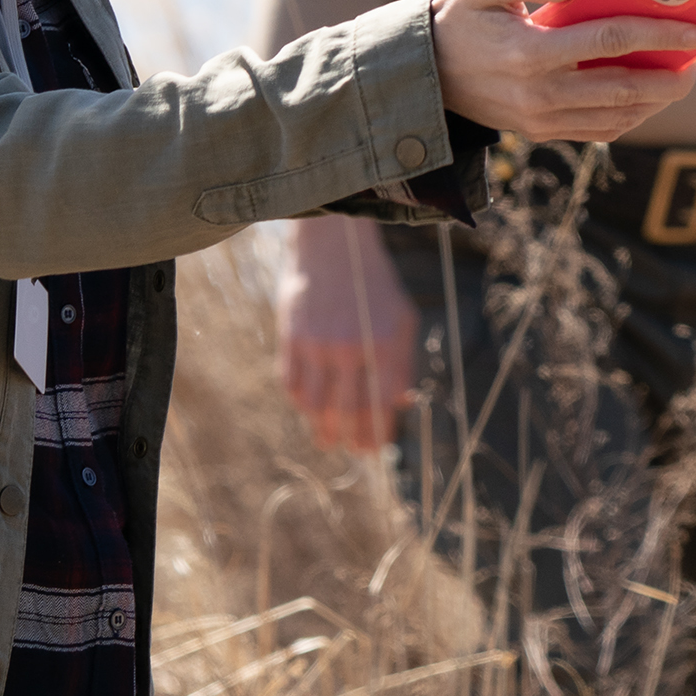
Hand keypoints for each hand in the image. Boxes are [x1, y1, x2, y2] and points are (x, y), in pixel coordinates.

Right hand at [275, 216, 416, 452]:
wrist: (334, 246)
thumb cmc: (374, 287)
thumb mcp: (403, 319)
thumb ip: (403, 363)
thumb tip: (399, 405)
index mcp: (385, 343)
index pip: (380, 405)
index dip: (376, 433)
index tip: (373, 449)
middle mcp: (352, 346)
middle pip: (347, 411)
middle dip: (349, 438)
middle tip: (349, 449)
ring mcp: (319, 343)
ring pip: (316, 405)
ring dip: (321, 427)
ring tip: (327, 437)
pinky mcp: (292, 337)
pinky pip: (292, 384)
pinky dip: (300, 402)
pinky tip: (308, 407)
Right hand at [427, 0, 695, 143]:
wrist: (423, 72)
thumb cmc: (460, 16)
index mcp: (529, 51)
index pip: (609, 42)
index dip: (657, 34)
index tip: (695, 28)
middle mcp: (539, 93)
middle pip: (624, 88)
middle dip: (672, 74)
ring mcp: (542, 119)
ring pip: (618, 116)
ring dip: (659, 98)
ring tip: (685, 73)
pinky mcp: (542, 132)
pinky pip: (600, 130)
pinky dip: (633, 116)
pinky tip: (650, 95)